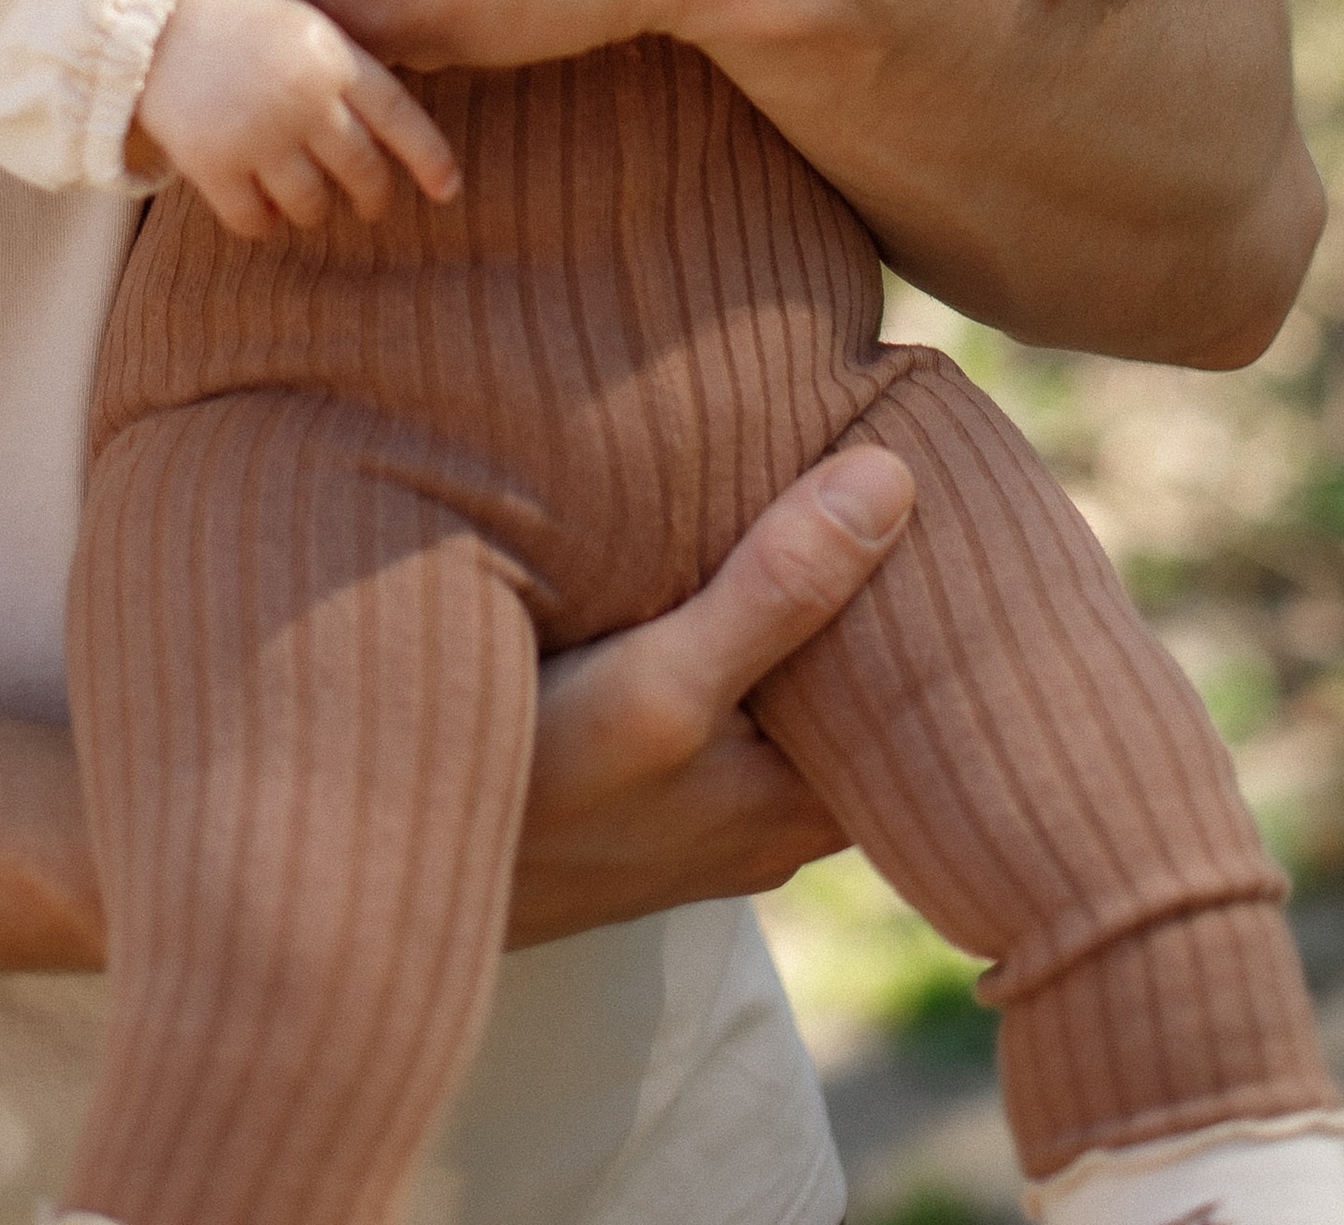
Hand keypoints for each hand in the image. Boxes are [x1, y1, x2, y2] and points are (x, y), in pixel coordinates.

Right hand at [128, 0, 458, 238]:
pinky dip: (262, 223)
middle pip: (361, 171)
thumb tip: (381, 140)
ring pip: (312, 205)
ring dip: (312, 211)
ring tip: (302, 200)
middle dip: (372, 196)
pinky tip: (260, 210)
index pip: (399, 116)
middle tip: (369, 205)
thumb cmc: (233, 18)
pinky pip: (254, 221)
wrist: (150, 12)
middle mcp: (305, 98)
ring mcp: (260, 133)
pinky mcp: (213, 162)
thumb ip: (340, 72)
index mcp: (332, 56)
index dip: (429, 158)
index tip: (448, 190)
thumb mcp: (300, 24)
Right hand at [507, 447, 913, 944]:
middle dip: (864, 589)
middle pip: (849, 687)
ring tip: (799, 487)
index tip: (952, 491)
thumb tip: (895, 479)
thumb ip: (775, 590)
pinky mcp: (635, 787)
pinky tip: (694, 564)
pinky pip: (714, 695)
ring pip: (778, 690)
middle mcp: (764, 818)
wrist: (391, 886)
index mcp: (802, 806)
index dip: (938, 599)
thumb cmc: (532, 794)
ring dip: (782, 607)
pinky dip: (720, 629)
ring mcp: (698, 808)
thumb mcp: (658, 685)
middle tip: (885, 457)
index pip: (917, 697)